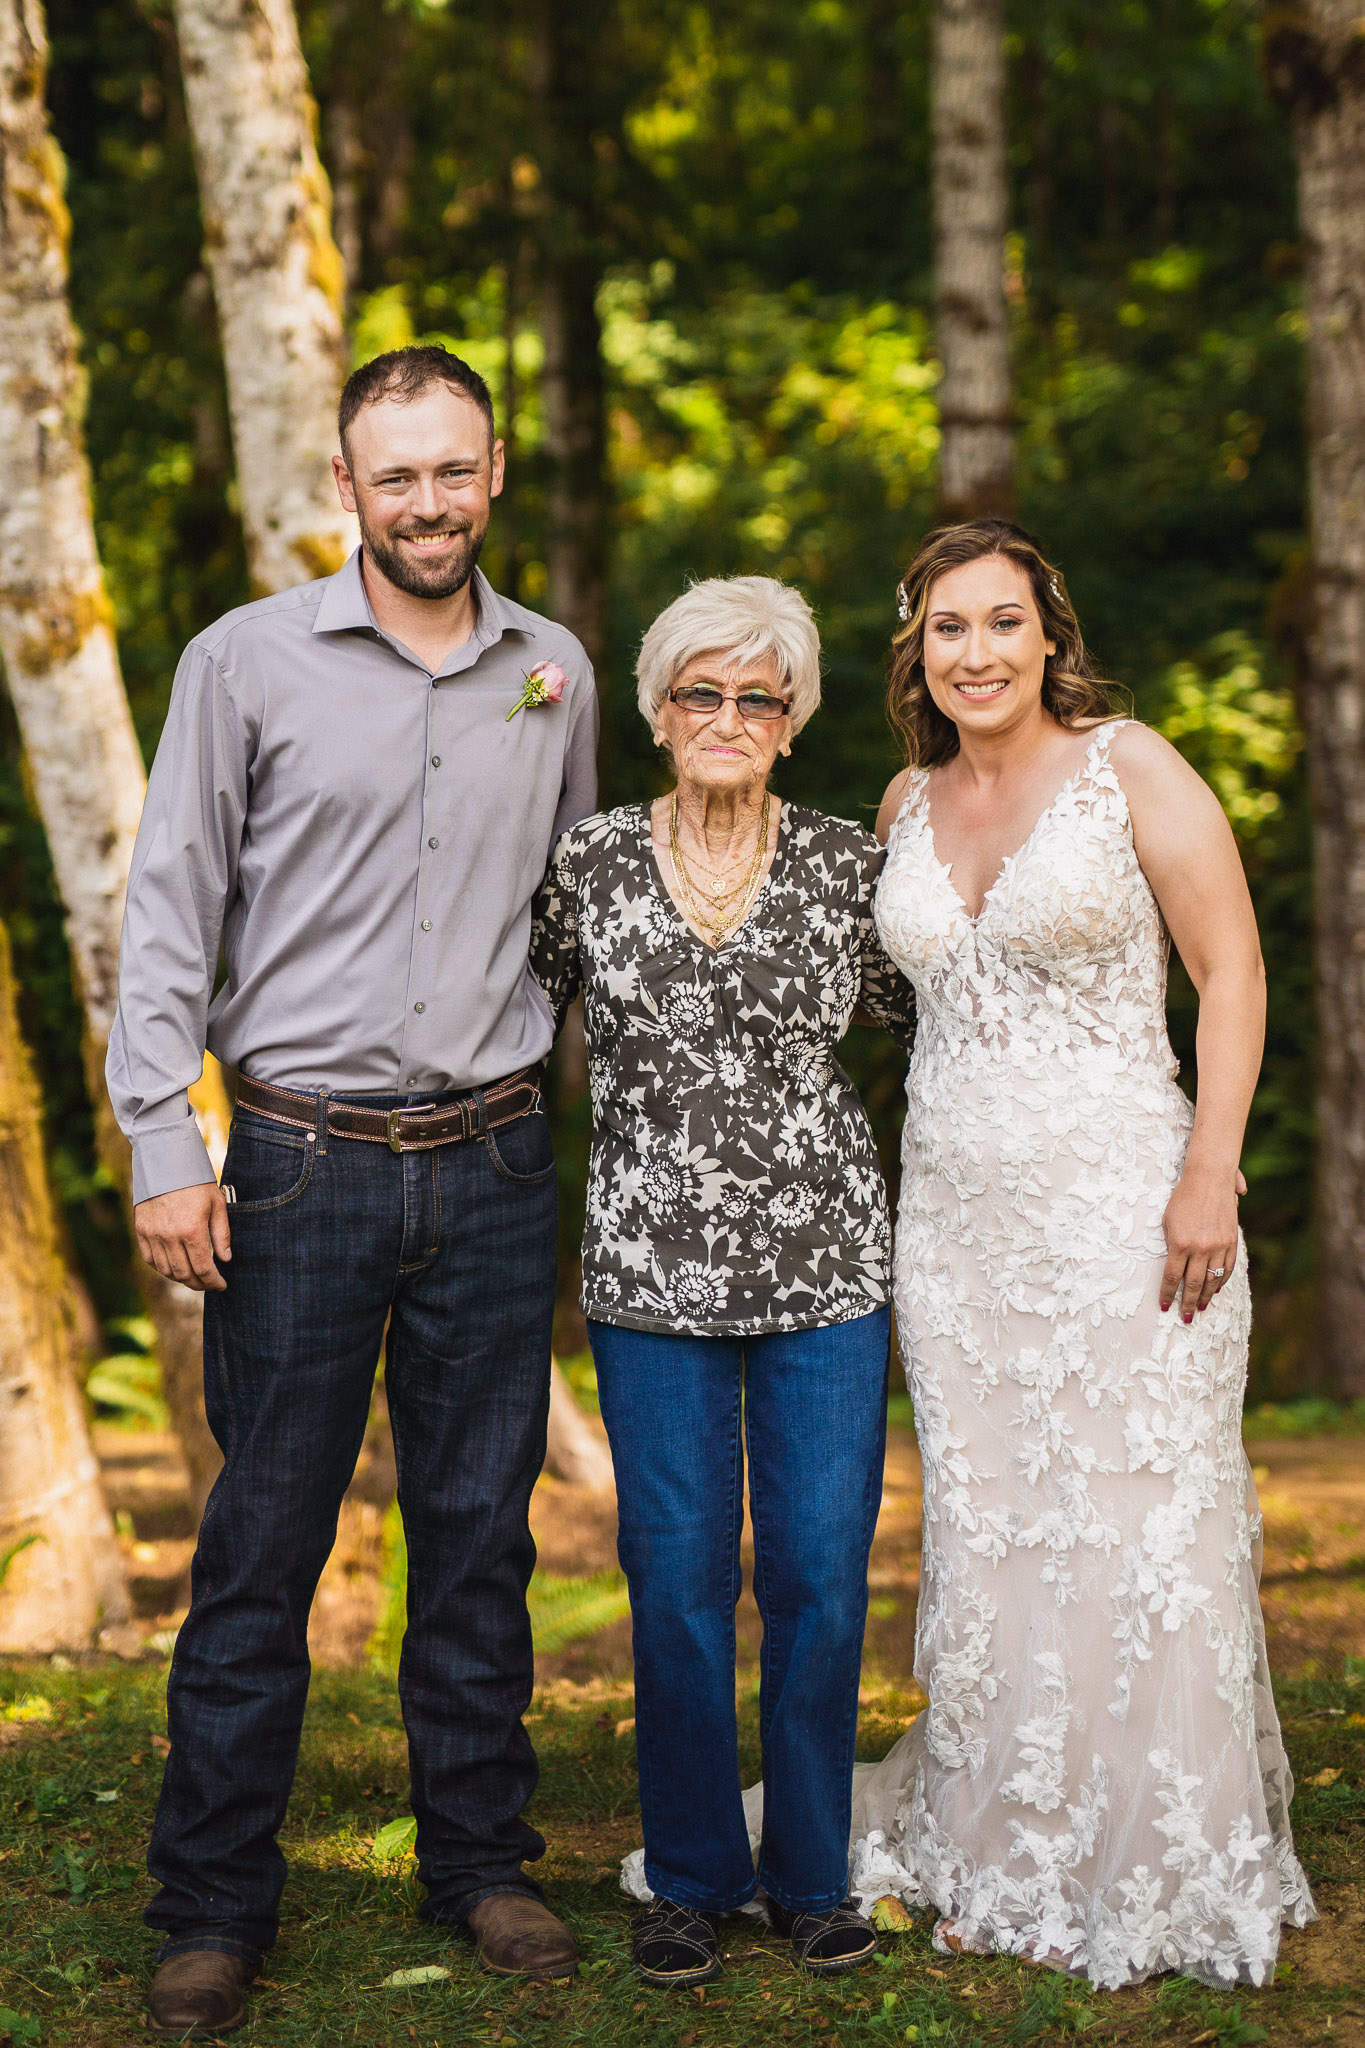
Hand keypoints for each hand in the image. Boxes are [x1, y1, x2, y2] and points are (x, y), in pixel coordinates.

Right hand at [135, 1184, 230, 1291]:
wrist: (166, 1163)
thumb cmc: (196, 1182)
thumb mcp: (217, 1204)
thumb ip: (221, 1234)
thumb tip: (225, 1259)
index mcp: (192, 1230)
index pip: (203, 1268)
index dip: (213, 1281)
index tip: (221, 1285)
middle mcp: (170, 1236)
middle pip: (184, 1273)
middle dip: (199, 1284)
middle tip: (209, 1284)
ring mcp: (153, 1234)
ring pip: (166, 1270)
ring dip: (181, 1278)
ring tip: (193, 1278)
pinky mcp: (141, 1230)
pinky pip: (150, 1259)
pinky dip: (162, 1268)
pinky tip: (173, 1268)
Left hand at [1159, 1163, 1238, 1322]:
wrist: (1209, 1179)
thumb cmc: (1183, 1198)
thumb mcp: (1168, 1221)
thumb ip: (1171, 1245)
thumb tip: (1174, 1268)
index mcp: (1180, 1244)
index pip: (1172, 1278)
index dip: (1167, 1294)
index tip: (1164, 1306)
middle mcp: (1200, 1248)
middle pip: (1192, 1284)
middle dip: (1187, 1304)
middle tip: (1184, 1318)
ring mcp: (1218, 1246)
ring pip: (1212, 1280)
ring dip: (1205, 1297)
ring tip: (1199, 1309)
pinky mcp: (1231, 1241)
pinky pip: (1227, 1268)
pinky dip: (1221, 1281)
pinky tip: (1215, 1290)